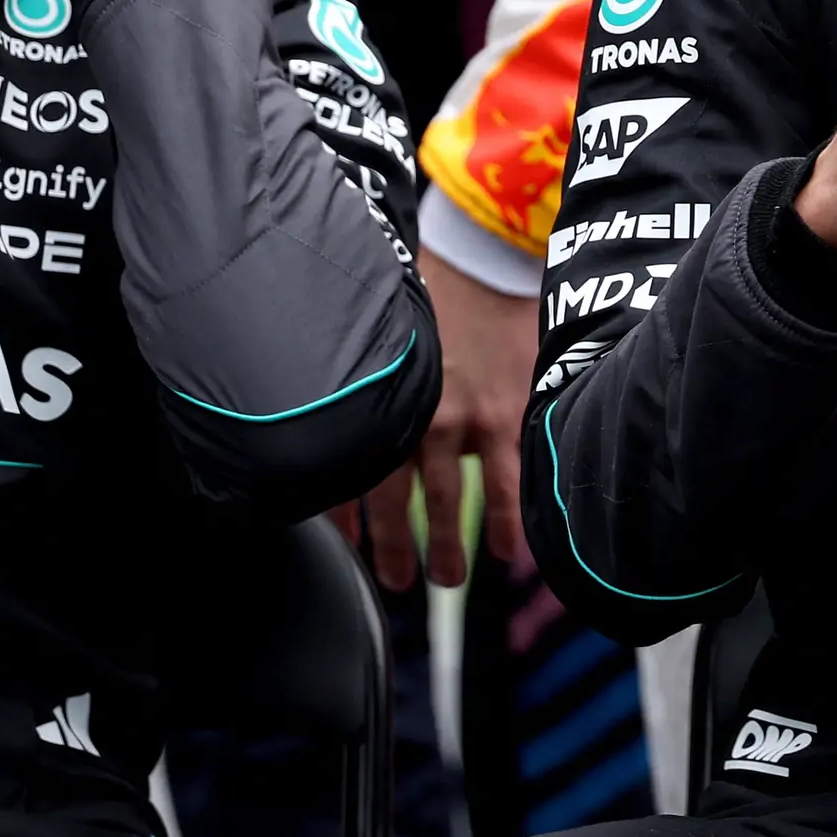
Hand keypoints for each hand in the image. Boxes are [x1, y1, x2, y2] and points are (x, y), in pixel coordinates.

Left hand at [337, 249, 536, 592]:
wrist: (481, 255)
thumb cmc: (426, 280)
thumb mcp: (378, 327)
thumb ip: (362, 370)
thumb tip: (328, 393)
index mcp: (372, 397)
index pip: (346, 470)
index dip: (342, 514)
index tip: (345, 545)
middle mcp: (407, 416)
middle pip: (392, 500)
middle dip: (392, 546)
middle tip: (396, 582)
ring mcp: (457, 421)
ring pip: (445, 503)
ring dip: (445, 548)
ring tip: (447, 580)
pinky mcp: (502, 416)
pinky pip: (504, 484)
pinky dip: (505, 523)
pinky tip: (508, 554)